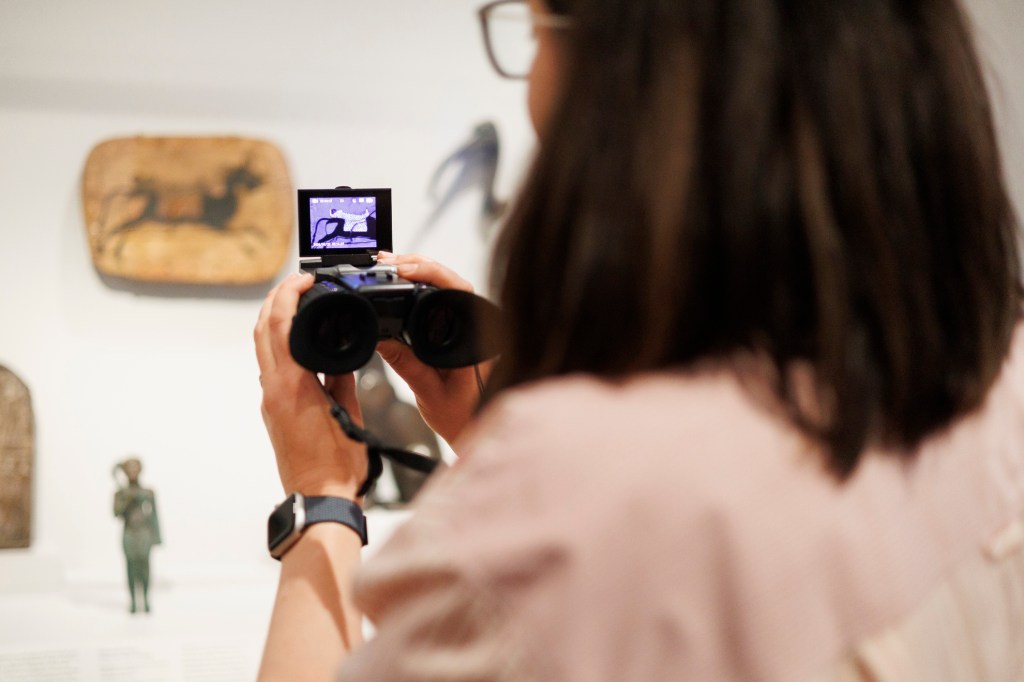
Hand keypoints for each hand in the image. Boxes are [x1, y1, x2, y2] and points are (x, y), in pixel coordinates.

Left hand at [254, 272, 366, 499]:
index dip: (289, 294)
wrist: (320, 499)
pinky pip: (272, 367)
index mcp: (292, 386)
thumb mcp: (349, 413)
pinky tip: (301, 341)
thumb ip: (341, 377)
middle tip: (298, 282)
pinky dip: (281, 344)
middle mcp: (273, 390)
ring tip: (299, 304)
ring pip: (263, 348)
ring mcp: (270, 401)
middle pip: (262, 330)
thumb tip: (340, 352)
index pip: (280, 325)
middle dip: (276, 300)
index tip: (306, 279)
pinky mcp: (274, 411)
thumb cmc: (339, 465)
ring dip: (274, 320)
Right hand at [375, 252, 491, 444]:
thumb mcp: (429, 391)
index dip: (431, 273)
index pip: (459, 290)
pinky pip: (443, 300)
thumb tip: (380, 337)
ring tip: (390, 266)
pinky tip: (403, 282)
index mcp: (479, 337)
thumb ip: (405, 364)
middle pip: (451, 281)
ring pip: (447, 287)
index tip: (403, 269)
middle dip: (418, 266)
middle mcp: (480, 326)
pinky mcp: (461, 329)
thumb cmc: (464, 417)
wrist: (475, 431)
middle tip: (386, 262)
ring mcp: (472, 325)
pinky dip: (422, 289)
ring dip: (419, 274)